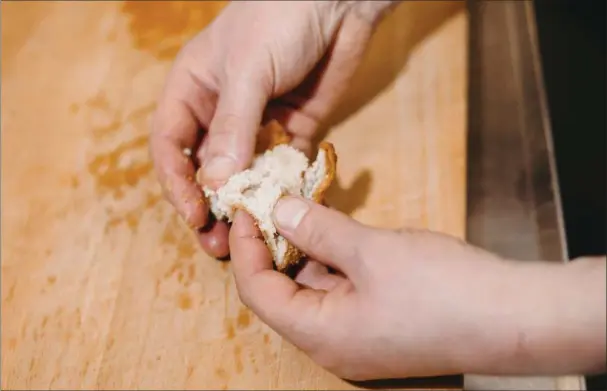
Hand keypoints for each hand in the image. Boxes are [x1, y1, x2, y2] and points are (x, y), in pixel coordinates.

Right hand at [149, 1, 394, 258]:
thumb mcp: (248, 70)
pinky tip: (283, 214)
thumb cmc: (279, 18)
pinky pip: (281, 169)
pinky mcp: (292, 132)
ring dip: (244, 206)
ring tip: (249, 238)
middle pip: (206, 168)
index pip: (172, 145)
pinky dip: (280, 191)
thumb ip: (233, 126)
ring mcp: (257, 125)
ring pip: (242, 175)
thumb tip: (216, 183)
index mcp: (193, 91)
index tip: (194, 213)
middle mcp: (220, 113)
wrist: (337, 2)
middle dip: (209, 204)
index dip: (177, 182)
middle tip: (216, 242)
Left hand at [229, 196, 606, 379]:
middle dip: (274, 244)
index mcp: (320, 335)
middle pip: (283, 291)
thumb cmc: (442, 289)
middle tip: (272, 202)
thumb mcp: (372, 250)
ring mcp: (357, 335)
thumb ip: (319, 230)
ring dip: (306, 247)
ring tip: (302, 205)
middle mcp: (332, 343)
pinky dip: (333, 257)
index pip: (258, 293)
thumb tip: (280, 210)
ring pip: (314, 287)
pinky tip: (336, 226)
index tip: (246, 209)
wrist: (515, 317)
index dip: (245, 249)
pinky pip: (342, 288)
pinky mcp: (379, 322)